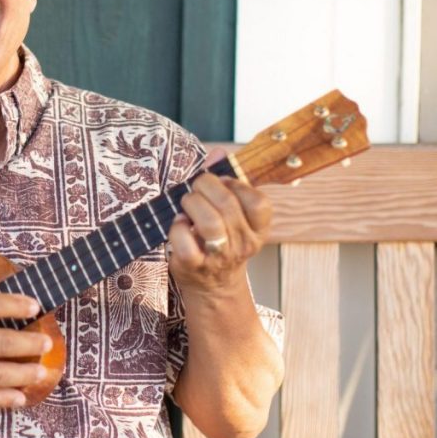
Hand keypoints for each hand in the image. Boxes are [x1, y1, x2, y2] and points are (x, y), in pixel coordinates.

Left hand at [168, 150, 272, 294]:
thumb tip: (219, 152)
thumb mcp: (232, 213)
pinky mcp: (194, 265)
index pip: (259, 202)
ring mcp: (220, 257)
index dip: (237, 184)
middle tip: (196, 187)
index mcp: (258, 228)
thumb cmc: (222, 238)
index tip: (223, 181)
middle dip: (205, 186)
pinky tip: (179, 224)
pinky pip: (184, 241)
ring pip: (209, 223)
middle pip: (227, 205)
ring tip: (187, 204)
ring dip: (192, 204)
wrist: (214, 285)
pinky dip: (177, 227)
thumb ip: (226, 180)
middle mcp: (243, 244)